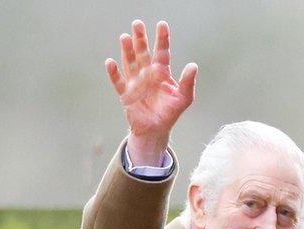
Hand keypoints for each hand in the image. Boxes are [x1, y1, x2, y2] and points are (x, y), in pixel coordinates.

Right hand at [106, 20, 197, 165]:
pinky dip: (114, 73)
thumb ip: (188, 82)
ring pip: (130, 63)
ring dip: (127, 51)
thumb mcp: (184, 98)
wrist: (155, 130)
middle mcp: (147, 74)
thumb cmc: (170, 112)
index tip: (162, 25)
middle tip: (137, 23)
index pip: (162, 52)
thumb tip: (193, 65)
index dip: (162, 39)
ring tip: (125, 37)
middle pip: (143, 53)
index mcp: (161, 72)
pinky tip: (110, 62)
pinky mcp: (126, 94)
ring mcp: (135, 82)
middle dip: (140, 39)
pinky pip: (118, 81)